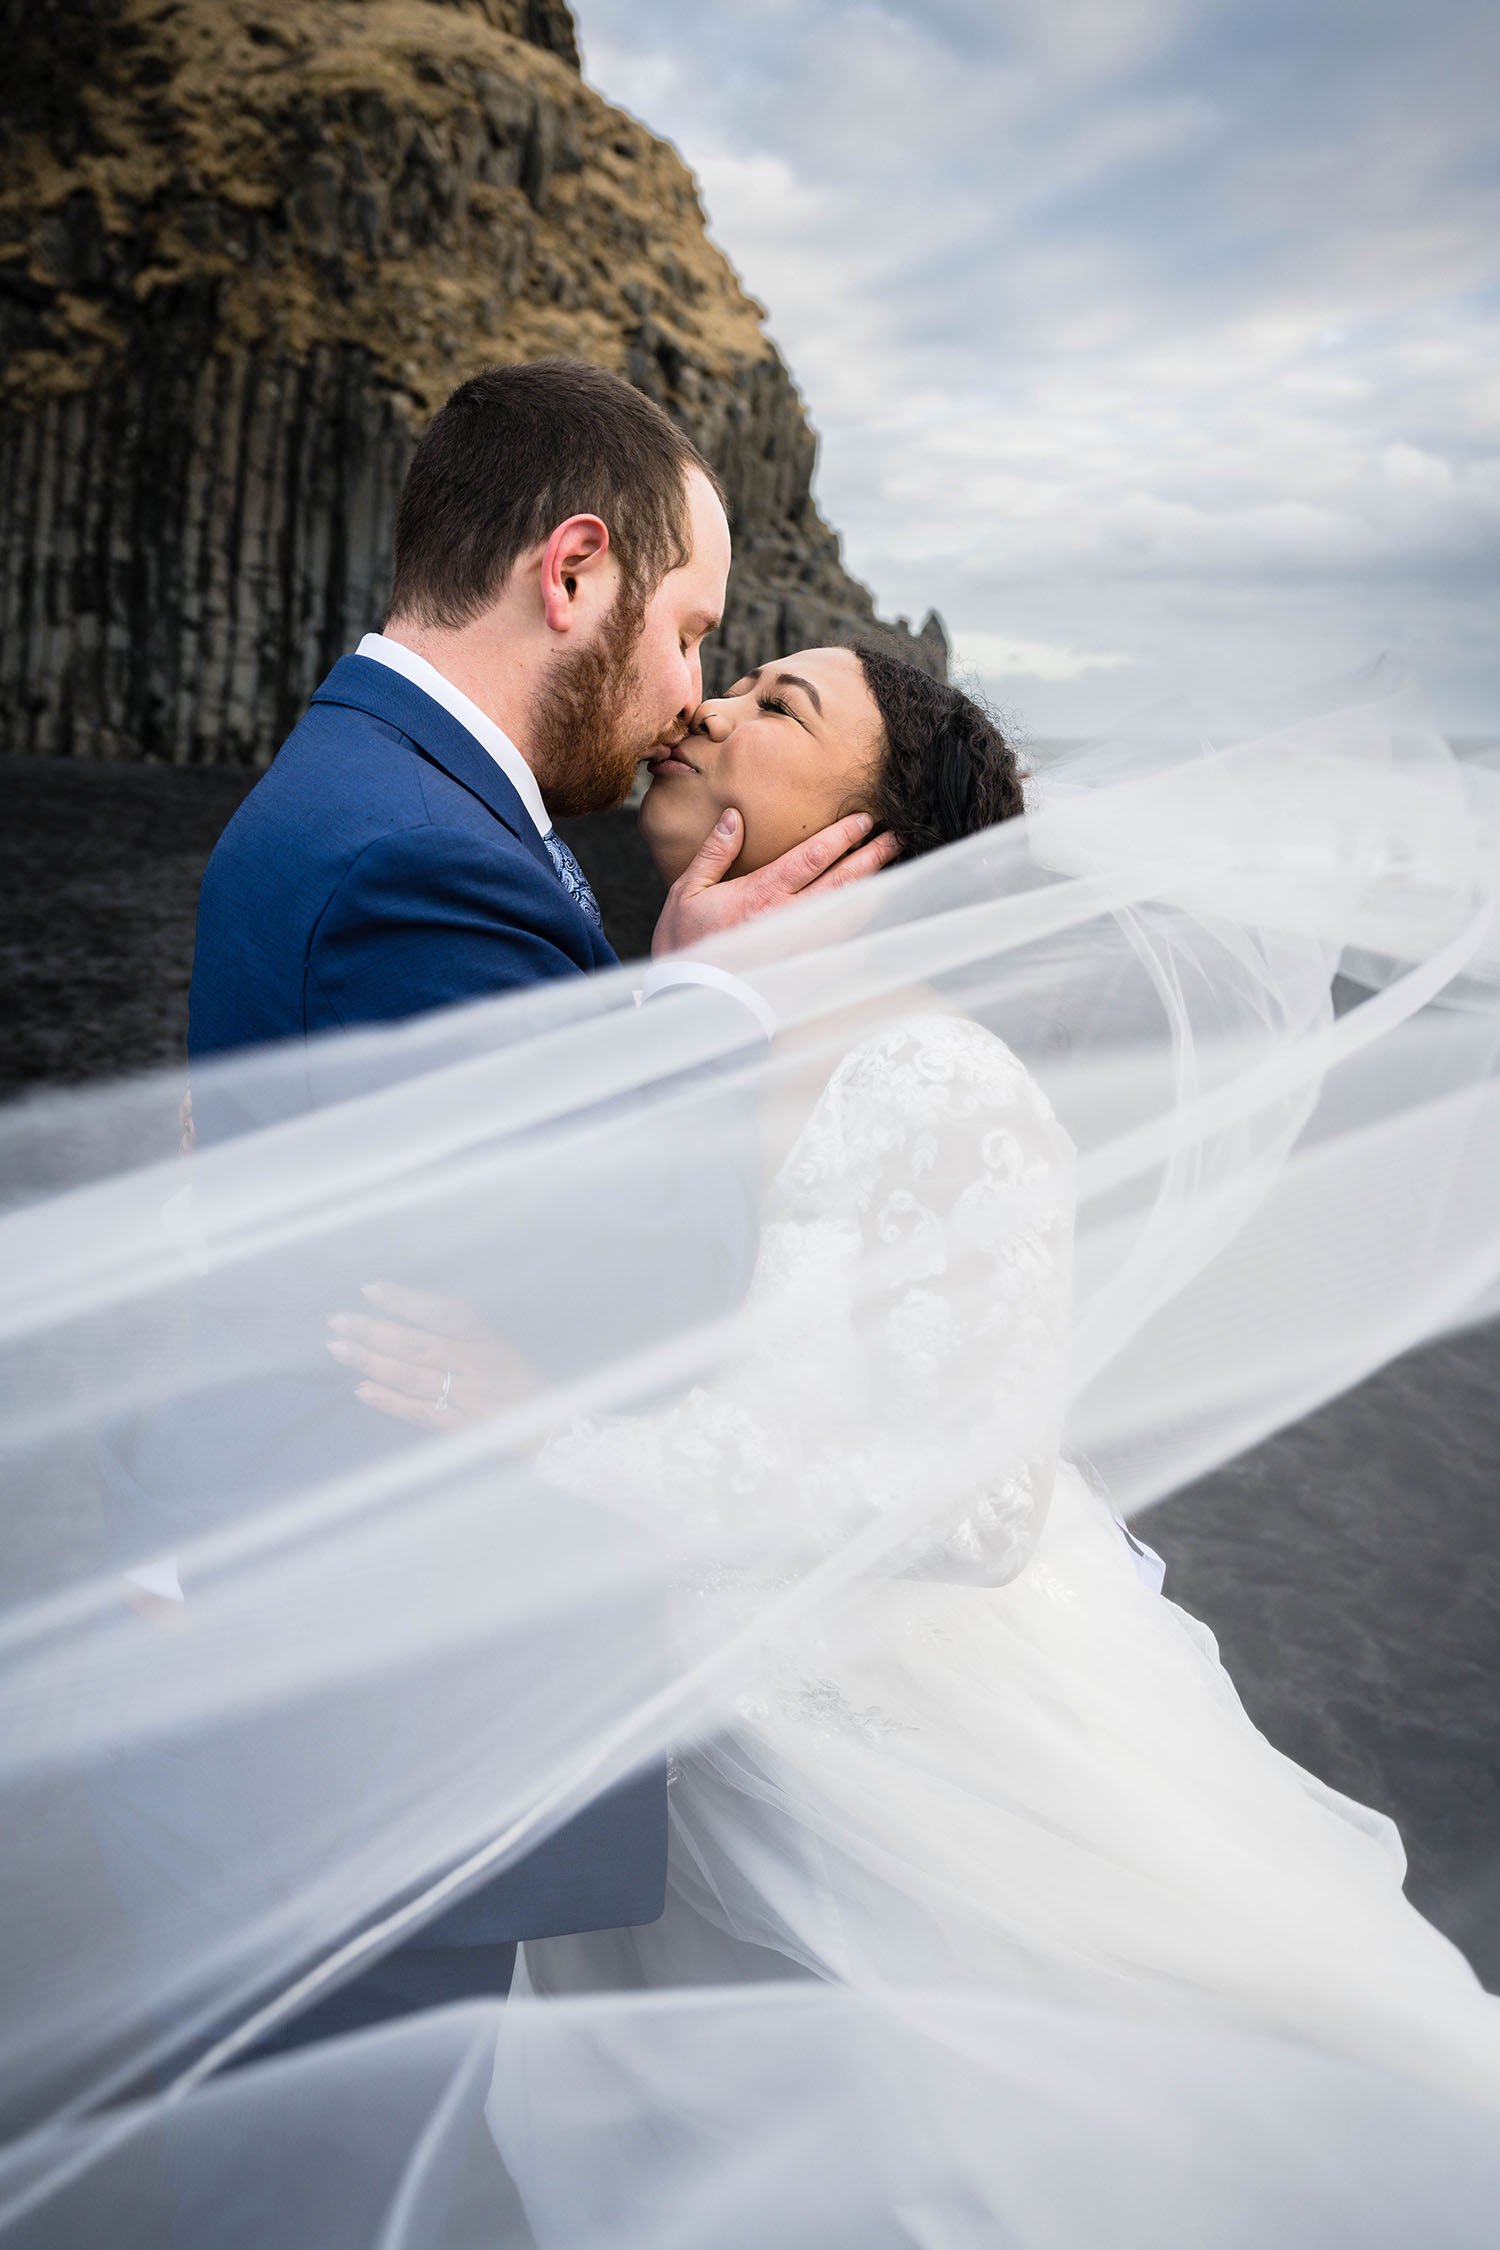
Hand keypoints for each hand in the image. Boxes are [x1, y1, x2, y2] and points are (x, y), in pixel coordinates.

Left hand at [327, 1282, 535, 1432]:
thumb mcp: (498, 1346)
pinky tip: (361, 1389)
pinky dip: (389, 1401)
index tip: (370, 1288)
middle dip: (374, 1331)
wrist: (553, 1429)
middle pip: (419, 1346)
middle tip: (338, 1319)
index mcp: (487, 1341)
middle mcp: (477, 1367)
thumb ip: (459, 1333)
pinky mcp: (460, 1428)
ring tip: (339, 1347)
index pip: (443, 1314)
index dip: (406, 1301)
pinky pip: (419, 1413)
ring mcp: (468, 1399)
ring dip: (372, 1362)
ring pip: (412, 1378)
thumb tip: (406, 1311)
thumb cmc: (518, 1381)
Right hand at [652, 809, 899, 957]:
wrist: (691, 1000)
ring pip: (848, 914)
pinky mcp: (804, 971)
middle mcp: (789, 918)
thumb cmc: (686, 946)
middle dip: (871, 857)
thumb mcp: (688, 892)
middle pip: (842, 882)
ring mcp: (801, 947)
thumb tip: (734, 816)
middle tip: (895, 838)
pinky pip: (842, 950)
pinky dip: (861, 933)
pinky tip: (871, 921)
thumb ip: (714, 853)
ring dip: (873, 890)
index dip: (843, 836)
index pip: (813, 857)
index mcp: (762, 893)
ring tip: (892, 872)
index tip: (864, 820)